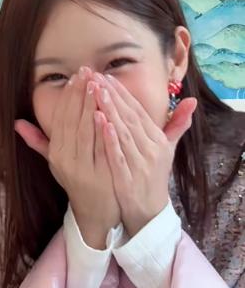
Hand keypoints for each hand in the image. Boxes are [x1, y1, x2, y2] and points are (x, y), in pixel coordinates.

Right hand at [15, 68, 120, 248]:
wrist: (95, 214)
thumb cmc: (77, 182)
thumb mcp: (55, 162)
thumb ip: (38, 141)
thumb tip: (16, 122)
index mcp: (56, 154)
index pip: (61, 119)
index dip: (68, 97)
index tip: (75, 78)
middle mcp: (66, 161)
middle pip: (73, 121)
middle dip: (80, 95)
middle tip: (88, 72)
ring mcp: (83, 169)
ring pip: (87, 131)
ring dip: (92, 105)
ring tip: (98, 83)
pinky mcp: (100, 176)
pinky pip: (102, 147)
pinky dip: (104, 128)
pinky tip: (107, 111)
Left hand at [94, 74, 196, 236]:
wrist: (148, 210)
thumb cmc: (153, 174)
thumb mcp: (167, 149)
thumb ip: (176, 124)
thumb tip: (192, 101)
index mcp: (158, 140)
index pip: (138, 111)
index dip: (123, 93)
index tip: (106, 77)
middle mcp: (151, 150)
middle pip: (130, 118)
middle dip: (113, 96)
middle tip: (96, 78)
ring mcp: (140, 164)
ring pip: (124, 133)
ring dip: (110, 111)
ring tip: (96, 92)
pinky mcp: (128, 179)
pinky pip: (118, 155)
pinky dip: (110, 139)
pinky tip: (100, 122)